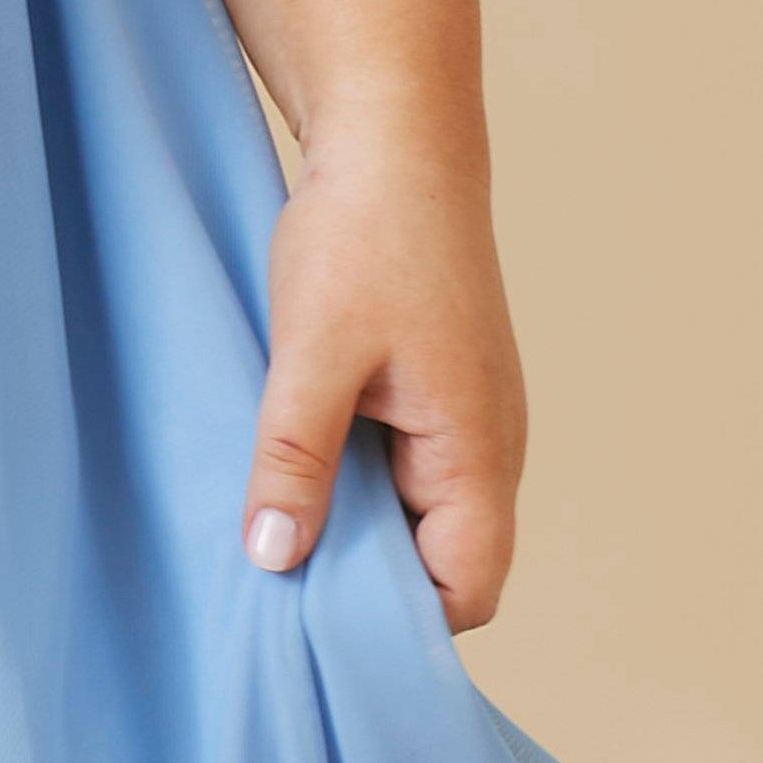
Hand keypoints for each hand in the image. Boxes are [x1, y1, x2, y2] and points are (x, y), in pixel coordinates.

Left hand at [242, 134, 526, 630]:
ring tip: (273, 515)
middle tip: (273, 575)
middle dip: (365, 580)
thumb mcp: (312, 354)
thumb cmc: (365, 236)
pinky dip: (351, 474)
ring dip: (351, 522)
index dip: (400, 624)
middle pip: (441, 562)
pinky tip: (289, 459)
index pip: (467, 591)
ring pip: (415, 512)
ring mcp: (464, 416)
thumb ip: (294, 460)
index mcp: (480, 450)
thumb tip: (274, 560)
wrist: (393, 138)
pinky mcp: (434, 388)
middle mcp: (488, 445)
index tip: (314, 621)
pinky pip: (400, 464)